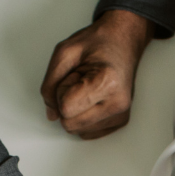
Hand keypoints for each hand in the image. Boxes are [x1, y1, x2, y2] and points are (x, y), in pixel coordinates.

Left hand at [40, 10, 152, 138]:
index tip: (74, 76)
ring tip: (87, 89)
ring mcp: (120, 115)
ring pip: (77, 131)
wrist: (124, 42)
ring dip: (76, 111)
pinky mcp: (120, 122)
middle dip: (67, 104)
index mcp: (107, 83)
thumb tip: (51, 113)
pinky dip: (84, 117)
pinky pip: (87, 133)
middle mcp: (117, 103)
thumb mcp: (64, 52)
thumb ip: (50, 83)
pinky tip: (93, 99)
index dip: (61, 92)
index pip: (65, 109)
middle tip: (79, 82)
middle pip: (70, 124)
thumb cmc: (98, 43)